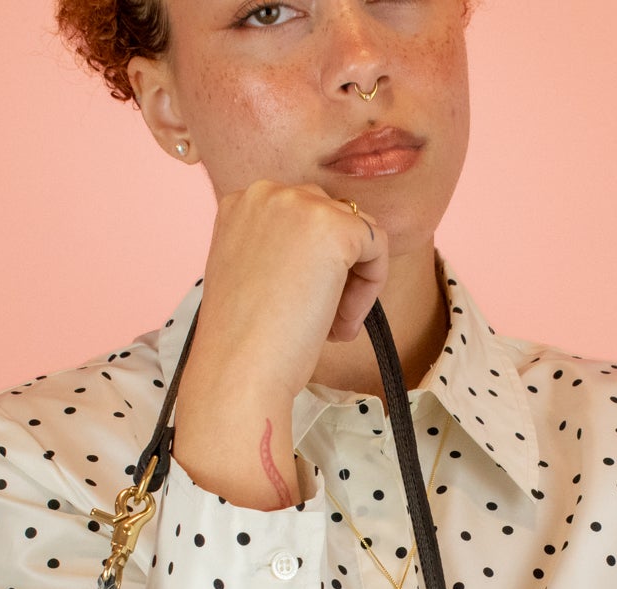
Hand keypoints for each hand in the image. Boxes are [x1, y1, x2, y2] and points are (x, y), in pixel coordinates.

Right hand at [182, 177, 389, 410]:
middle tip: (323, 321)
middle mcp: (266, 192)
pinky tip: (341, 324)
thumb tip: (324, 253)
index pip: (300, 216)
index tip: (299, 304)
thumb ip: (278, 250)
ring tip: (332, 327)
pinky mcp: (336, 227)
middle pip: (331, 218)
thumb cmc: (242, 339)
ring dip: (353, 283)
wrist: (238, 368)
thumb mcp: (250, 274)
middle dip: (335, 271)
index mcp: (240, 202)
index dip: (311, 264)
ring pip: (357, 233)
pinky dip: (370, 289)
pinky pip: (378, 247)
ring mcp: (301, 204)